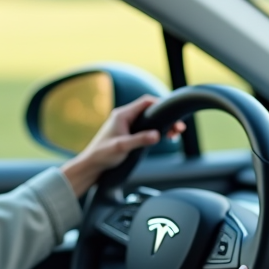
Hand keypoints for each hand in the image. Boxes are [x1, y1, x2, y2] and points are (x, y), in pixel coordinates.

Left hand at [60, 95, 184, 196]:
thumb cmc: (102, 155)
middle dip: (165, 118)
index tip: (172, 114)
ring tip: (173, 134)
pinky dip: (155, 131)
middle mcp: (124, 116)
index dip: (161, 105)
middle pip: (150, 111)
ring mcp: (126, 125)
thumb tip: (157, 135)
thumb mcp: (122, 147)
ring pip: (148, 119)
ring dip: (161, 125)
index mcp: (122, 114)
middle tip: (178, 129)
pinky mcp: (127, 133)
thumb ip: (140, 140)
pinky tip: (162, 138)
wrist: (91, 165)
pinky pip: (145, 127)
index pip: (146, 102)